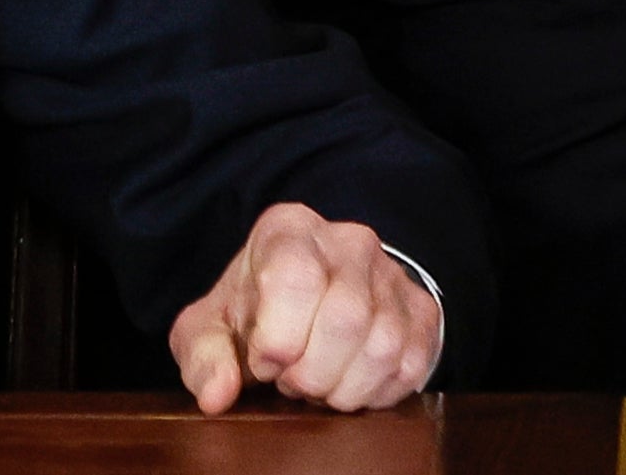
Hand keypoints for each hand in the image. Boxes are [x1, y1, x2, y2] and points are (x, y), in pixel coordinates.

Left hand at [170, 204, 440, 414]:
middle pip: (345, 318)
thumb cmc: (254, 315)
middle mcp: (348, 241)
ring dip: (343, 387)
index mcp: (289, 230)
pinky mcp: (421, 310)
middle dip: (311, 372)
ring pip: (382, 346)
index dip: (277, 339)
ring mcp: (391, 274)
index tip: (264, 361)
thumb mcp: (211, 328)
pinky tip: (348, 383)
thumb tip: (216, 394)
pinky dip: (375, 393)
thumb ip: (203, 357)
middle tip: (291, 381)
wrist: (305, 304)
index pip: (294, 279)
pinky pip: (411, 365)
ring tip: (317, 382)